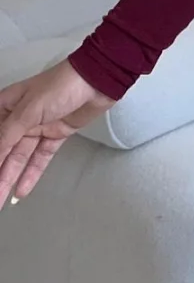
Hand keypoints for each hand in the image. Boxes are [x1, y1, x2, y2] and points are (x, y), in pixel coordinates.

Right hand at [0, 59, 115, 208]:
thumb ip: (7, 135)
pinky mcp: (56, 134)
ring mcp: (39, 127)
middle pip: (4, 150)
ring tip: (0, 201)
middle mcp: (20, 118)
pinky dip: (32, 174)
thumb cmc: (58, 87)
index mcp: (8, 105)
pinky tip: (22, 191)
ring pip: (20, 157)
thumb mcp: (28, 110)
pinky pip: (40, 158)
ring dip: (9, 178)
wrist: (97, 81)